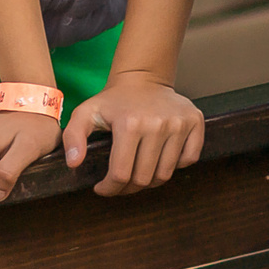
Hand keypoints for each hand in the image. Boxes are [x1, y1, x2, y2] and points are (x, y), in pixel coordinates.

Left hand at [65, 74, 203, 196]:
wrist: (143, 79)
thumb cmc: (114, 101)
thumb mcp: (86, 113)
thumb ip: (73, 137)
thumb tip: (74, 163)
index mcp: (130, 124)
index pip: (121, 175)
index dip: (109, 188)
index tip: (102, 187)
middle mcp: (158, 124)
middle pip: (144, 178)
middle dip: (128, 187)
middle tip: (120, 181)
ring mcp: (179, 123)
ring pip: (166, 174)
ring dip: (150, 179)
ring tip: (138, 171)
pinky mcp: (195, 122)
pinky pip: (189, 159)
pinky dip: (175, 165)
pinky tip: (161, 157)